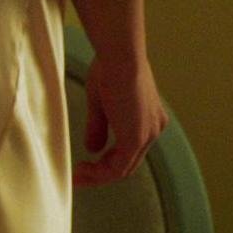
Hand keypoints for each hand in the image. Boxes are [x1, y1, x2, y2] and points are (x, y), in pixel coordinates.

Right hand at [73, 54, 167, 187]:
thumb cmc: (111, 68)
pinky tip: (83, 170)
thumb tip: (93, 149)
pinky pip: (118, 168)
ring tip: (78, 175)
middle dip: (101, 173)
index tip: (85, 165)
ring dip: (98, 176)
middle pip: (128, 163)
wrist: (120, 57)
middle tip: (78, 176)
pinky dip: (99, 173)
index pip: (130, 150)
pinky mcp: (136, 139)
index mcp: (150, 118)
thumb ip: (98, 128)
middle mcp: (154, 128)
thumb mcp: (101, 103)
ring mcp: (148, 135)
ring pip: (123, 169)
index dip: (106, 162)